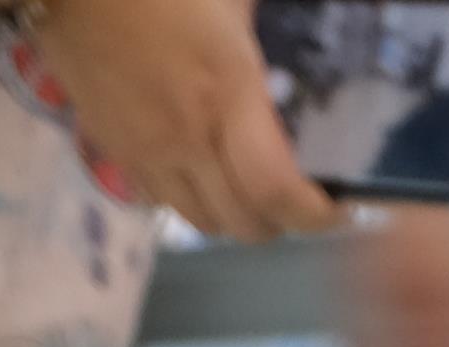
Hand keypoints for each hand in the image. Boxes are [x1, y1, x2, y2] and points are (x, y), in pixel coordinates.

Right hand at [14, 0, 337, 238]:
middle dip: (277, 223)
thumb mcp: (234, 3)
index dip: (311, 215)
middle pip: (241, 223)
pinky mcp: (115, 153)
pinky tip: (202, 169)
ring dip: (232, 216)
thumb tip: (304, 75)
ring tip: (249, 191)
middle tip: (296, 201)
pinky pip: (163, 202)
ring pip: (200, 222)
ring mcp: (146, 153)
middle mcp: (187, 139)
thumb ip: (267, 49)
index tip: (334, 210)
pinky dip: (193, 200)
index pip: (274, 189)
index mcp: (227, 95)